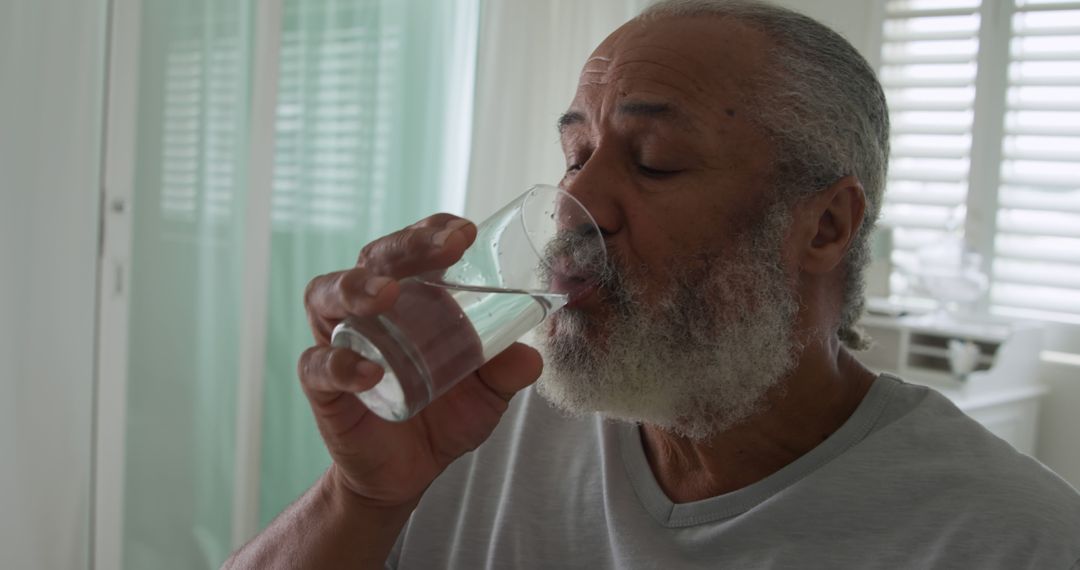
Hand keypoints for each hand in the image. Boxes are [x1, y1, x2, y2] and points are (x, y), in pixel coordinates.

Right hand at [298, 214, 542, 508]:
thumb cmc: (444, 416)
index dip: (433, 232)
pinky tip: (370, 372)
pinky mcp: (322, 387)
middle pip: (372, 259)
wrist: (407, 474)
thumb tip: (532, 357)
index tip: (466, 232)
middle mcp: (366, 309)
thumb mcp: (486, 394)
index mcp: (407, 297)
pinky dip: (340, 365)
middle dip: (406, 247)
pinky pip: (318, 367)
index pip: (413, 248)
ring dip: (355, 287)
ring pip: (327, 296)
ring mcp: (339, 343)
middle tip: (446, 248)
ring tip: (387, 294)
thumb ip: (506, 372)